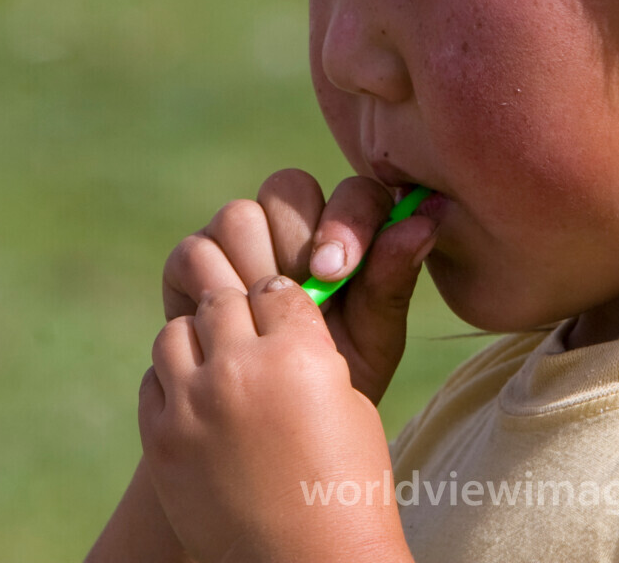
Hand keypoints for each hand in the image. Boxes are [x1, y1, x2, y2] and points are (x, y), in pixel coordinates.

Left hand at [139, 275, 410, 562]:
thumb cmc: (346, 484)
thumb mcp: (350, 401)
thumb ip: (310, 350)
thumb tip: (281, 315)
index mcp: (299, 353)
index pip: (276, 289)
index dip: (283, 302)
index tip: (286, 316)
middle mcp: (241, 370)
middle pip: (223, 301)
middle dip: (239, 313)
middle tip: (251, 336)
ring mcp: (194, 406)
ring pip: (176, 333)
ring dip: (200, 341)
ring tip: (219, 364)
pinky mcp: (162, 441)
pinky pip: (153, 382)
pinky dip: (173, 382)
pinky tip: (198, 399)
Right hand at [162, 171, 436, 404]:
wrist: (282, 428)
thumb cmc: (340, 376)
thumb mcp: (375, 337)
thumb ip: (393, 279)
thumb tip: (424, 220)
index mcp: (348, 229)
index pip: (353, 191)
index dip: (345, 220)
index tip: (335, 270)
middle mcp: (293, 221)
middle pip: (287, 189)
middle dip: (295, 243)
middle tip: (301, 296)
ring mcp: (240, 238)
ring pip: (237, 216)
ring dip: (252, 268)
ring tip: (266, 320)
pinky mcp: (193, 264)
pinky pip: (194, 252)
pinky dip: (211, 288)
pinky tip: (231, 327)